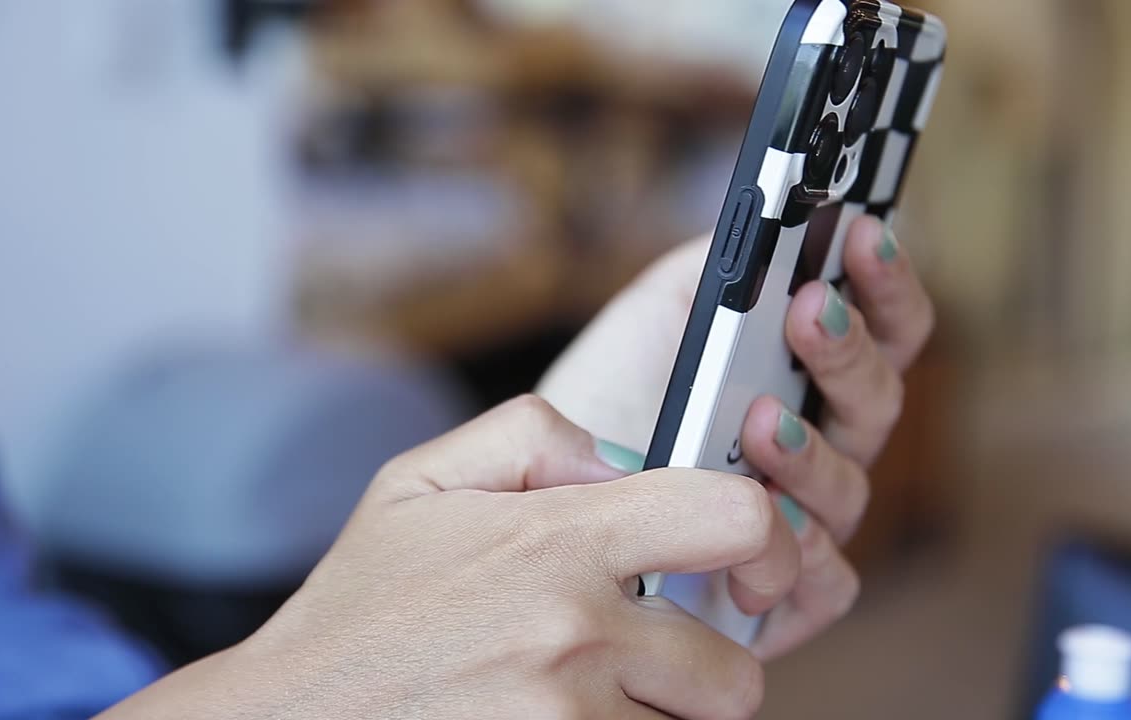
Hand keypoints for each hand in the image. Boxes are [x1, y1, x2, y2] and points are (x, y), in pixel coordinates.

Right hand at [101, 396, 799, 719]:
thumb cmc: (361, 607)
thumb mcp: (419, 482)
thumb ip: (530, 436)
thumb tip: (620, 459)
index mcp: (558, 539)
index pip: (738, 518)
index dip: (770, 538)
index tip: (745, 565)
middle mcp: (577, 634)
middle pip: (735, 673)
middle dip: (704, 669)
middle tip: (649, 658)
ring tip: (583, 697)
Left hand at [538, 216, 934, 659]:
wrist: (540, 482)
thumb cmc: (610, 390)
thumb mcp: (663, 309)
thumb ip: (728, 265)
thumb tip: (786, 218)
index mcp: (808, 376)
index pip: (883, 327)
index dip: (886, 281)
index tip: (863, 234)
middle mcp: (819, 446)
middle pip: (878, 400)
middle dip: (846, 351)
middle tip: (808, 312)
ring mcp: (803, 519)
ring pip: (852, 488)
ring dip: (812, 450)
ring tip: (760, 421)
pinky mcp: (778, 593)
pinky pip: (829, 581)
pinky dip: (805, 552)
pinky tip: (767, 524)